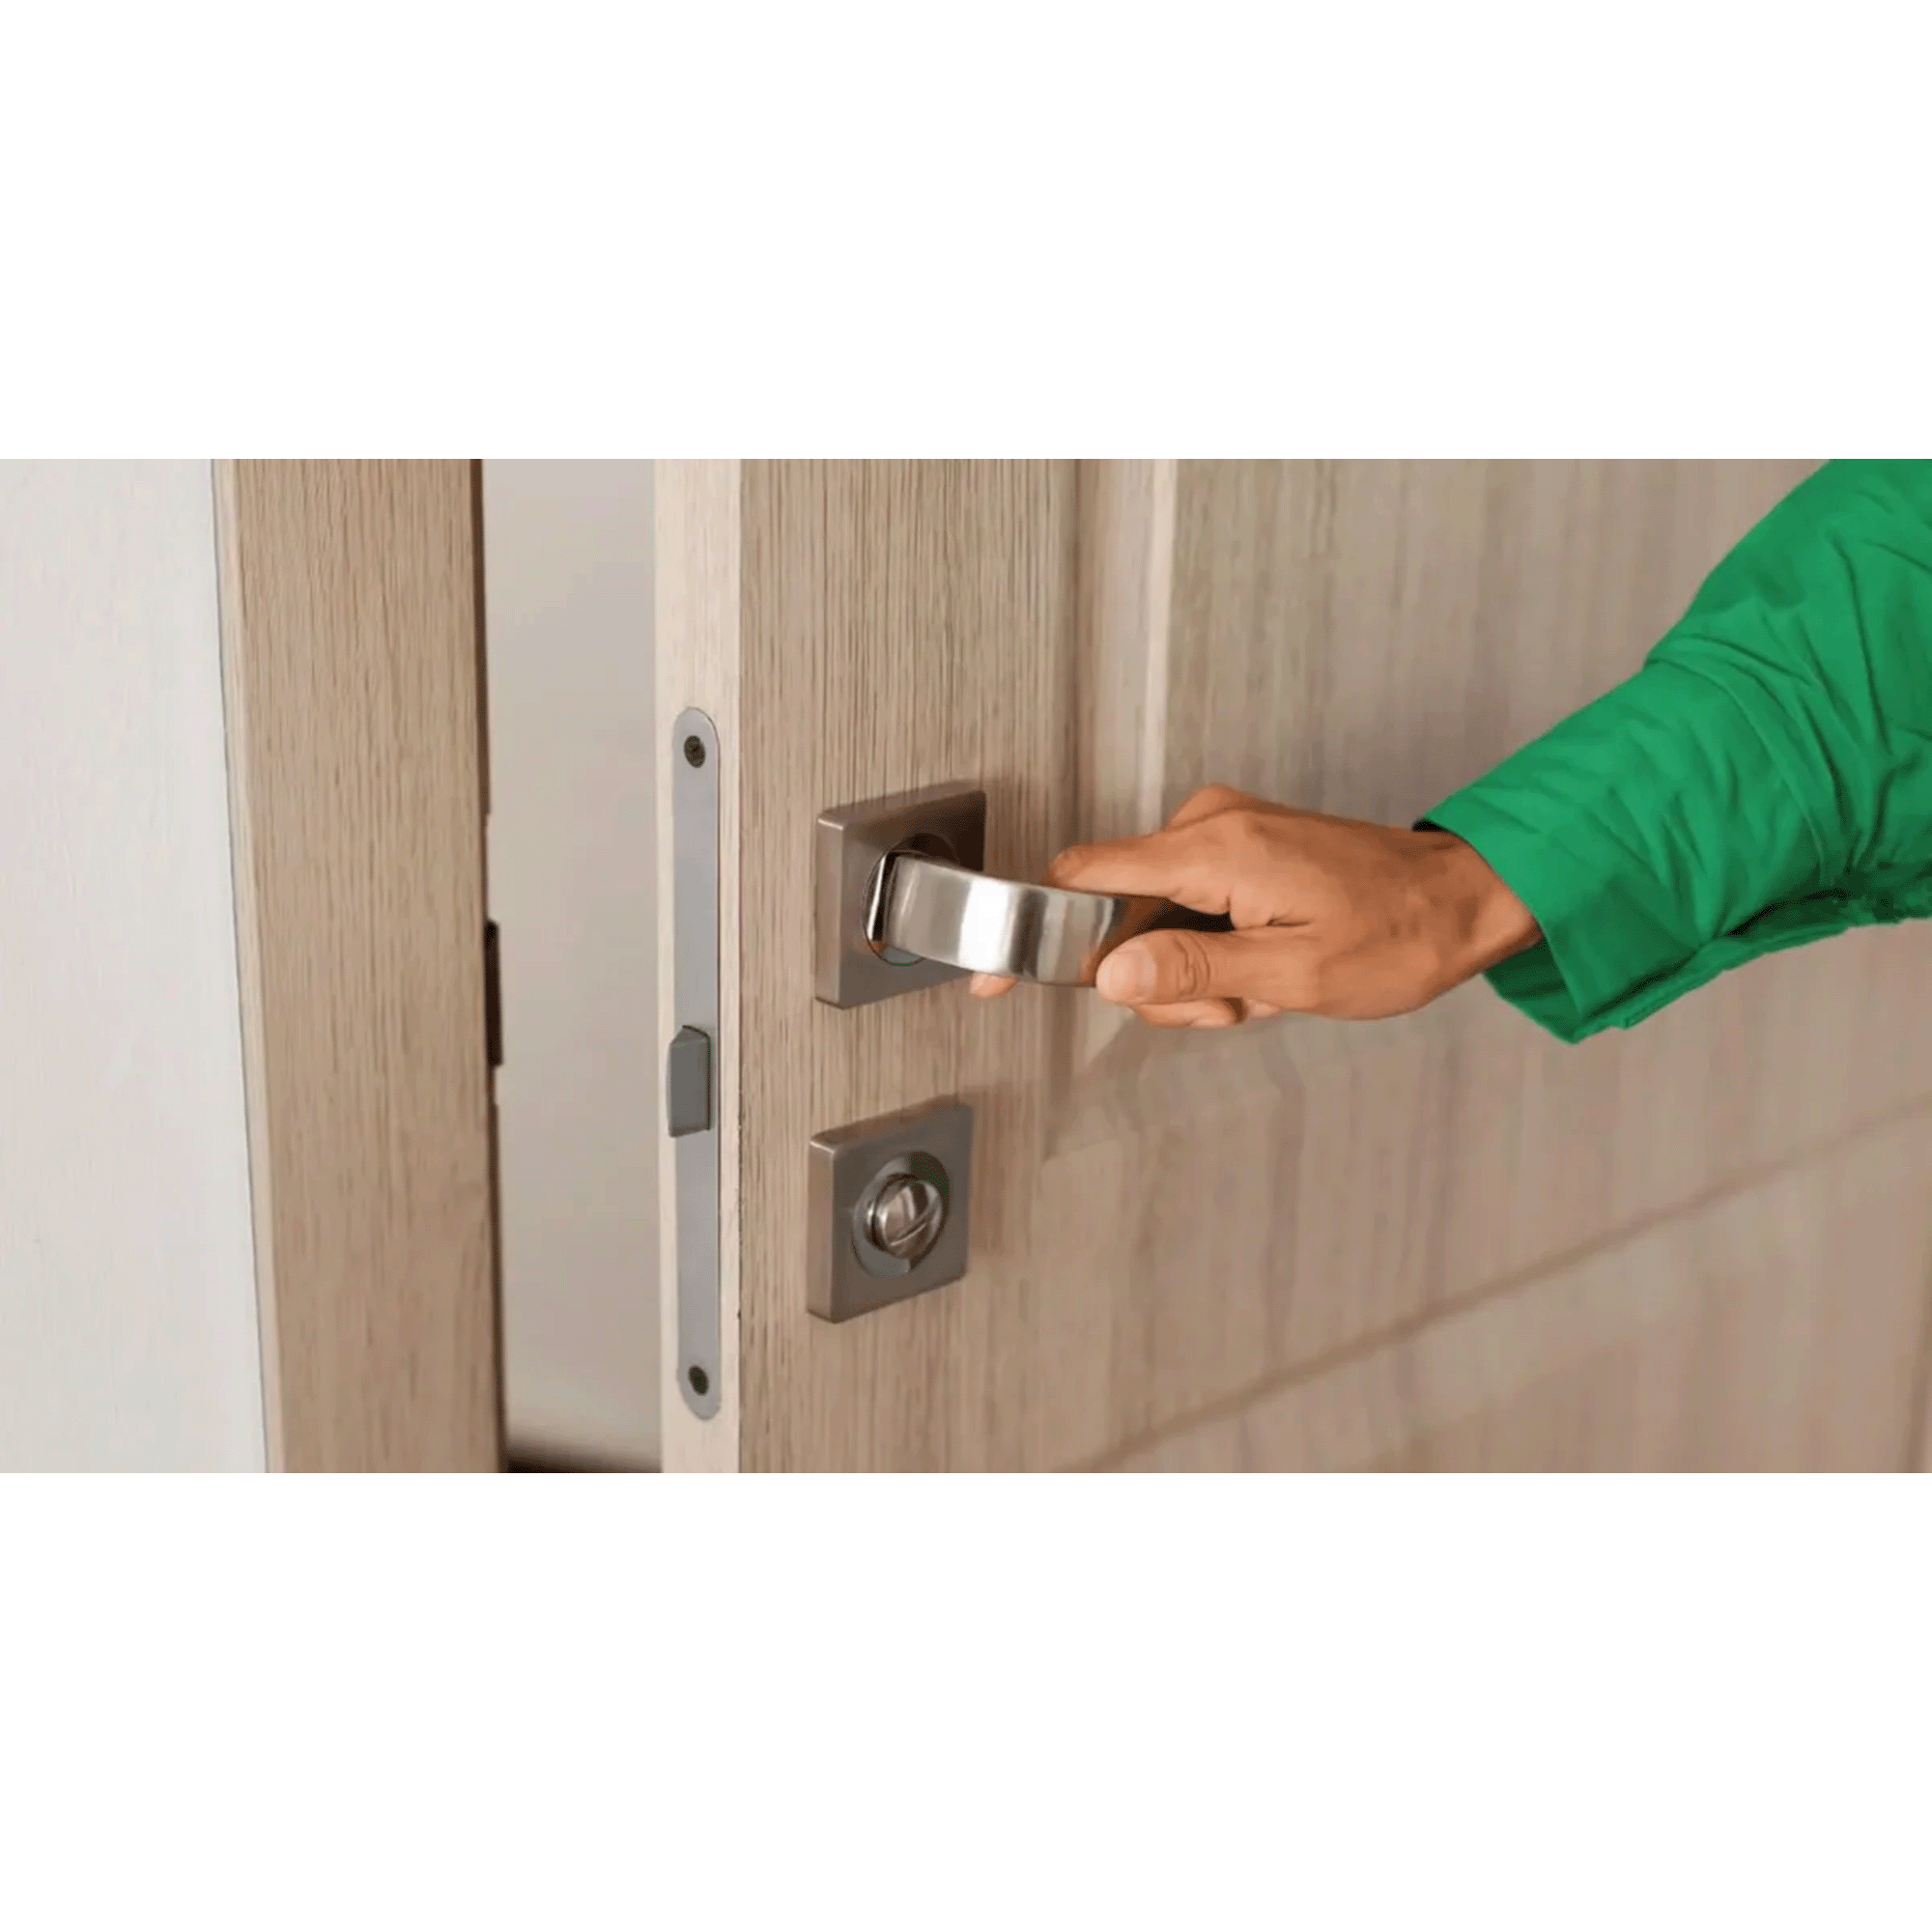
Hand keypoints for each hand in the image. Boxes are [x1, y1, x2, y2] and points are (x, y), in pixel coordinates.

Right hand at [971, 786, 1539, 1028]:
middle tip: (1229, 1007)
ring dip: (1191, 975)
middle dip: (1157, 980)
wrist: (1464, 901)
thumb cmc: (1399, 935)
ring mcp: (1224, 834)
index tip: (1000, 971)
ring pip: (1152, 921)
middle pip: (1117, 913)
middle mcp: (1211, 827)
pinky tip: (1260, 971)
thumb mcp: (1291, 976)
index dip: (1036, 930)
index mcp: (1216, 850)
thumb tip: (1111, 973)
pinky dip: (1210, 952)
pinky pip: (1185, 908)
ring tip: (1259, 990)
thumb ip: (1191, 972)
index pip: (1084, 876)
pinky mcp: (1238, 848)